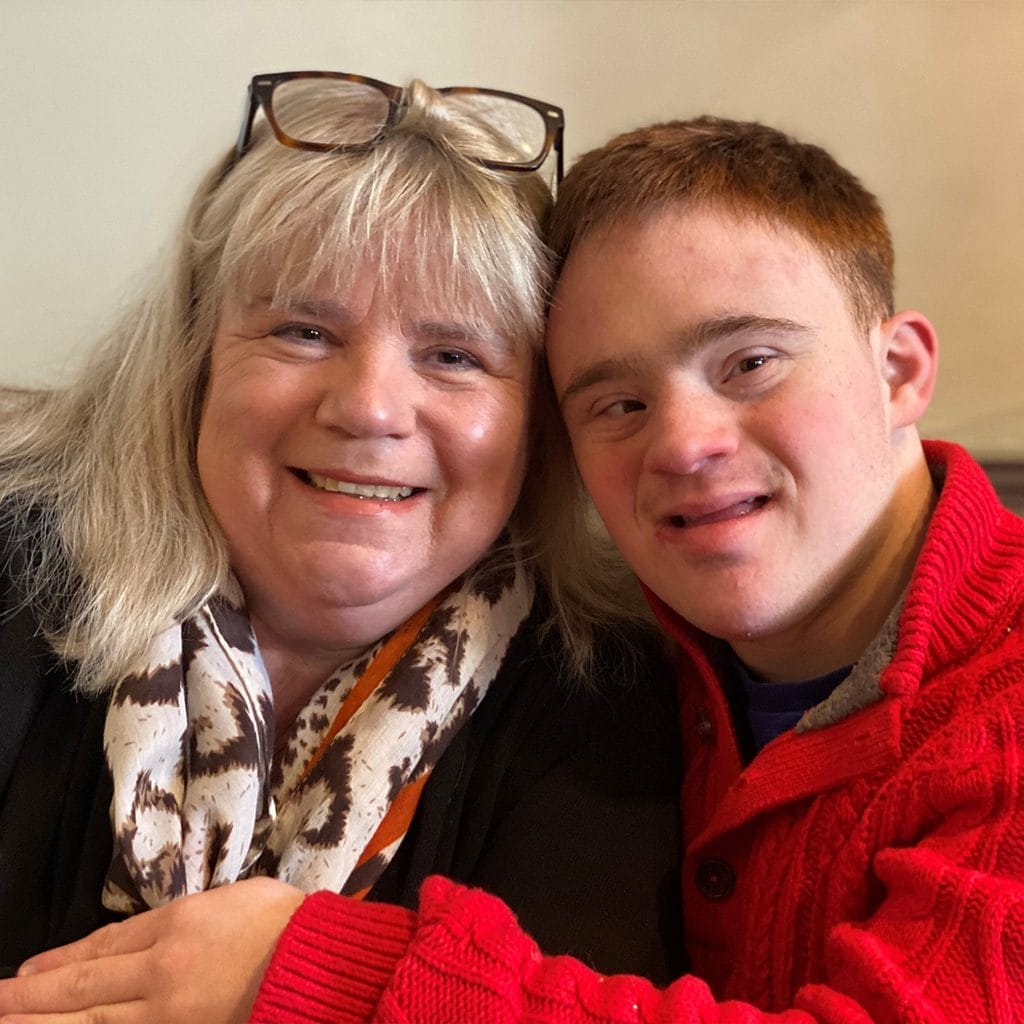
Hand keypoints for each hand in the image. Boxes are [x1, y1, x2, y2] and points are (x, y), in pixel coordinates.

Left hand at [0, 877, 305, 1023]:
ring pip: (94, 1022)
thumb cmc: (280, 921)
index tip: (23, 976)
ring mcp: (170, 1013)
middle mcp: (161, 972)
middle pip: (84, 987)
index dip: (59, 963)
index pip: (102, 947)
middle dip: (30, 1001)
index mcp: (175, 927)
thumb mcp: (225, 900)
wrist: (319, 961)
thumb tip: (135, 942)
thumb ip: (178, 920)